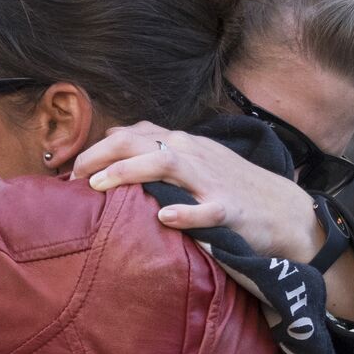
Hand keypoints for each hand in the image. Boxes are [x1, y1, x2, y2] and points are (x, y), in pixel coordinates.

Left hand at [72, 122, 323, 260]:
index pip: (132, 135)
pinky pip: (206, 209)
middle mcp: (194, 154)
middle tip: (73, 179)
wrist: (285, 212)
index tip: (69, 172)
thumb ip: (156, 151)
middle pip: (141, 142)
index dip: (97, 149)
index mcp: (183, 144)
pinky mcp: (230, 208)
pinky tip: (163, 218)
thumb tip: (111, 139)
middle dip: (102, 156)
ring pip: (167, 165)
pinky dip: (185, 212)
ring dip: (130, 172)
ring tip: (100, 187)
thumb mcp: (194, 162)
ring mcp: (212, 180)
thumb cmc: (233, 189)